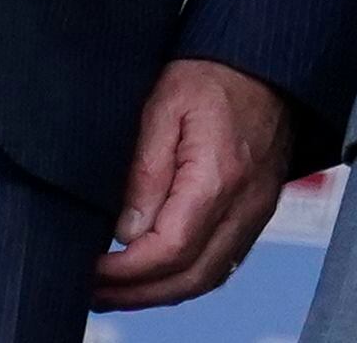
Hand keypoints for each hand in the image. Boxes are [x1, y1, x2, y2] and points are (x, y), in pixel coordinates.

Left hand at [87, 56, 293, 309]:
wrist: (266, 60)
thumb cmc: (215, 74)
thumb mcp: (163, 107)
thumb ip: (145, 172)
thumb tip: (126, 232)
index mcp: (219, 176)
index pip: (168, 250)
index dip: (124, 272)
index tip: (90, 270)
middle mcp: (246, 202)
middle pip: (191, 277)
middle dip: (137, 295)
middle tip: (93, 293)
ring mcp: (257, 209)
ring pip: (209, 277)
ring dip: (160, 293)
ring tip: (117, 292)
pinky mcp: (258, 208)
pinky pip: (224, 261)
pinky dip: (187, 278)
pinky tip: (157, 275)